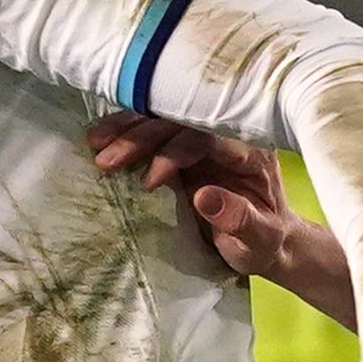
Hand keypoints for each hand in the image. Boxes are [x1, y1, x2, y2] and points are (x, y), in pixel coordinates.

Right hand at [86, 117, 347, 317]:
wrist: (268, 239)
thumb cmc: (264, 242)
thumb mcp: (258, 240)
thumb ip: (238, 220)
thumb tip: (203, 197)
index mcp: (250, 151)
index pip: (208, 137)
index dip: (176, 152)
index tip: (148, 181)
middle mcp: (227, 135)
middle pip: (180, 121)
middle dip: (141, 137)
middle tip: (106, 159)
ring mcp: (205, 137)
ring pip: (163, 119)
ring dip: (127, 127)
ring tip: (94, 141)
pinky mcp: (186, 146)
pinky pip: (155, 131)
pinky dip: (127, 132)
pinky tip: (101, 137)